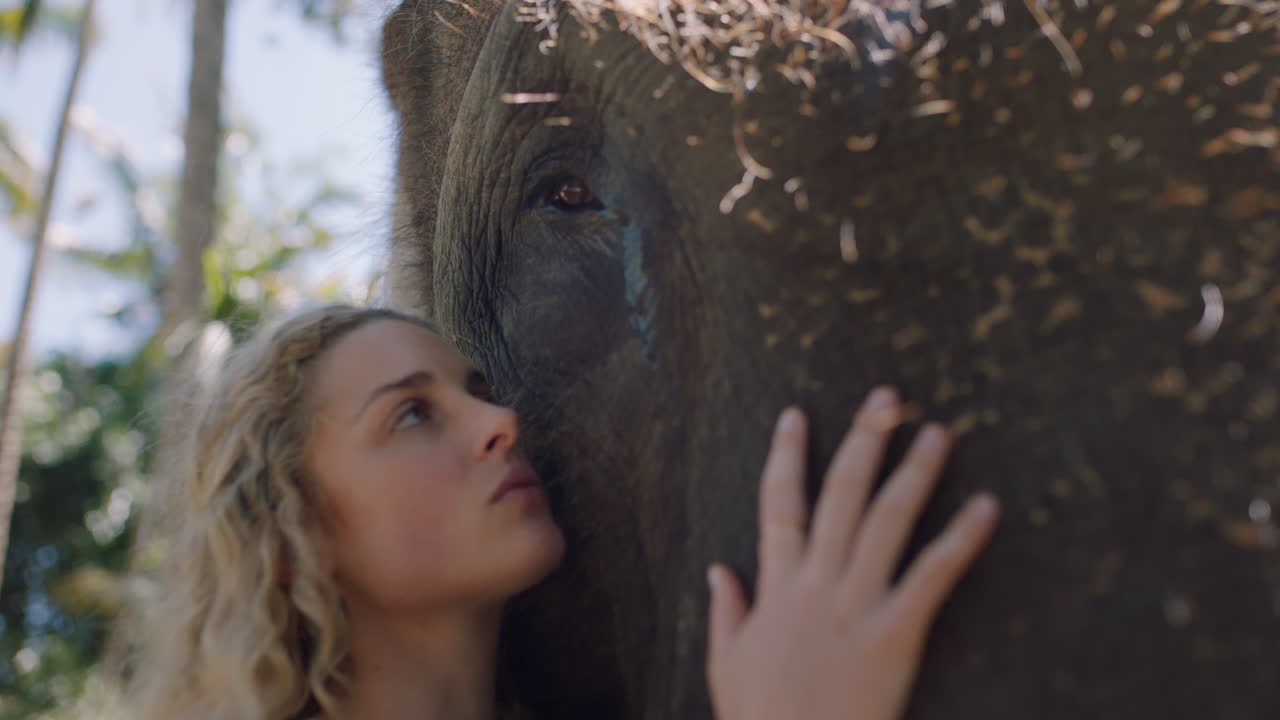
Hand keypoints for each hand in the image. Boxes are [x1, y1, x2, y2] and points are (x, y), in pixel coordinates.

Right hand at [706, 387, 999, 719]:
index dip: (786, 456)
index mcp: (775, 587)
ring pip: (887, 522)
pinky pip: (933, 576)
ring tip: (938, 433)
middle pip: (839, 496)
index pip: (779, 504)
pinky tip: (987, 506)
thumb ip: (725, 610)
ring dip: (914, 472)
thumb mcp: (726, 662)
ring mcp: (856, 607)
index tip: (795, 416)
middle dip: (862, 441)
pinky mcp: (895, 635)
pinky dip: (961, 539)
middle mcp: (815, 584)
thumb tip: (716, 569)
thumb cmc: (759, 718)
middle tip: (884, 399)